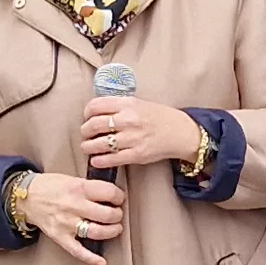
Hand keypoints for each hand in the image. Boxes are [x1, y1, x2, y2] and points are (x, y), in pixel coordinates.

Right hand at [14, 171, 127, 264]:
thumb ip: (90, 187)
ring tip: (115, 229)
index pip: (109, 193)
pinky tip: (102, 262)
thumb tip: (111, 195)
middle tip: (117, 214)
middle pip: (107, 214)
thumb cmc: (49, 186)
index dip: (119, 196)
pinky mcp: (60, 237)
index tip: (119, 199)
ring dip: (112, 232)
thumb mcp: (71, 179)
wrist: (25, 197)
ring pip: (97, 232)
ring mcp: (66, 223)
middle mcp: (73, 206)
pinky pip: (78, 251)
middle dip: (117, 215)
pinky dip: (91, 258)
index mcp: (78, 188)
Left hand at [78, 97, 202, 169]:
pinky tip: (96, 160)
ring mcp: (132, 138)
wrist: (180, 132)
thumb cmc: (159, 117)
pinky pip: (111, 159)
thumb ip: (119, 105)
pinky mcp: (137, 155)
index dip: (86, 113)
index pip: (95, 106)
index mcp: (128, 104)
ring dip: (88, 147)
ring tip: (87, 147)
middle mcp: (129, 119)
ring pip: (99, 143)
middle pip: (94, 124)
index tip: (87, 117)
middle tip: (85, 134)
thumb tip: (96, 111)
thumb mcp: (138, 103)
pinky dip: (99, 161)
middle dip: (85, 131)